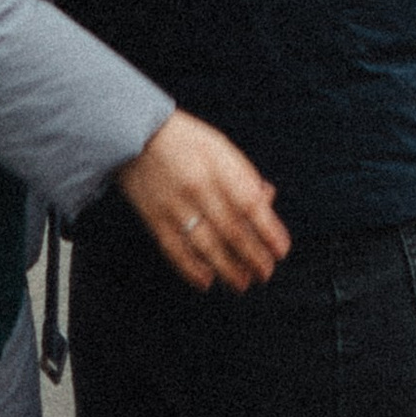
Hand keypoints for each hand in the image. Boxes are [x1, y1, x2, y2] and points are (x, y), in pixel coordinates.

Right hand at [116, 111, 289, 293]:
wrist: (134, 134)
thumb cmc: (186, 141)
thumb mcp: (221, 148)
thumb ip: (244, 175)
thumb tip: (268, 200)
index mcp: (219, 166)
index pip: (251, 205)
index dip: (269, 231)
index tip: (281, 251)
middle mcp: (198, 187)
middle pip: (232, 230)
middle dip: (253, 257)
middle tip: (265, 273)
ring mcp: (175, 205)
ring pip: (206, 246)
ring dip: (228, 269)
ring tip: (242, 283)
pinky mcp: (154, 219)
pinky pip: (176, 250)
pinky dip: (192, 269)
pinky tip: (207, 280)